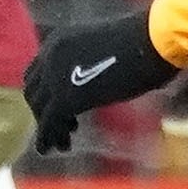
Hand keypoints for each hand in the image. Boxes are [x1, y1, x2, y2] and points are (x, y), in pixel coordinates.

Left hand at [23, 8, 181, 153]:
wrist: (152, 42)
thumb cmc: (144, 42)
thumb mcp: (105, 48)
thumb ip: (88, 62)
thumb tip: (93, 84)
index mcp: (59, 39)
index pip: (38, 71)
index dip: (46, 92)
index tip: (62, 107)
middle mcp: (50, 55)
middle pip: (34, 91)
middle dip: (45, 111)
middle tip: (66, 126)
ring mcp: (54, 76)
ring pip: (40, 109)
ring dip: (49, 127)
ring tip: (65, 142)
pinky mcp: (64, 98)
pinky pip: (48, 123)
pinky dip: (48, 138)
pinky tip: (56, 148)